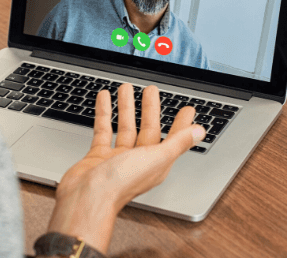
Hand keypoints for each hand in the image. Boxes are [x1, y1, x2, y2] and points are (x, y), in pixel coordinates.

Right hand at [46, 84, 205, 252]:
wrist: (86, 198)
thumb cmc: (120, 184)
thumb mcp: (156, 158)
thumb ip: (178, 143)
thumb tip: (200, 132)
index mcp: (156, 163)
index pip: (173, 139)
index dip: (181, 124)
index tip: (187, 109)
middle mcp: (138, 161)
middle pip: (147, 129)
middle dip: (150, 108)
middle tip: (151, 90)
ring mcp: (117, 159)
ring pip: (125, 127)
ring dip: (126, 107)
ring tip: (125, 88)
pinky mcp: (98, 156)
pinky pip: (103, 130)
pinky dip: (104, 113)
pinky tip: (104, 99)